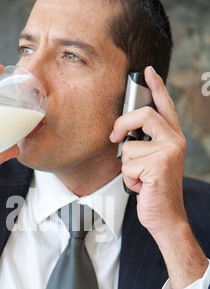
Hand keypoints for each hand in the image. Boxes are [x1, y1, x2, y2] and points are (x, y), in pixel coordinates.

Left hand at [111, 66, 207, 288]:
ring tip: (139, 178)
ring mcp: (168, 153)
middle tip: (114, 138)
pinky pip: (127, 165)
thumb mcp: (152, 163)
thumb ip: (144, 144)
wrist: (166, 217)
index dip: (156, 87)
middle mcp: (174, 142)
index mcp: (173, 138)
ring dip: (127, 167)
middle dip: (122, 125)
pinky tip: (141, 186)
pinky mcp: (158, 167)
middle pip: (144, 114)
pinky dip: (128, 179)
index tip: (147, 71)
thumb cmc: (156, 191)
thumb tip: (122, 134)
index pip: (164, 106)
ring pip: (129, 148)